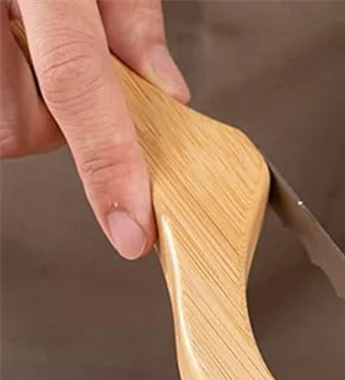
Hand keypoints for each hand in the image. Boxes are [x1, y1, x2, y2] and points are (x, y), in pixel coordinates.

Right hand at [1, 0, 188, 257]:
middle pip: (22, 123)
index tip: (131, 229)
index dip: (108, 163)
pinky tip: (6, 42)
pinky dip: (1, 85)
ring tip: (21, 38)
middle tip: (64, 66)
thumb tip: (164, 92)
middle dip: (60, 122)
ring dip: (23, 105)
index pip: (76, 80)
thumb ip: (128, 13)